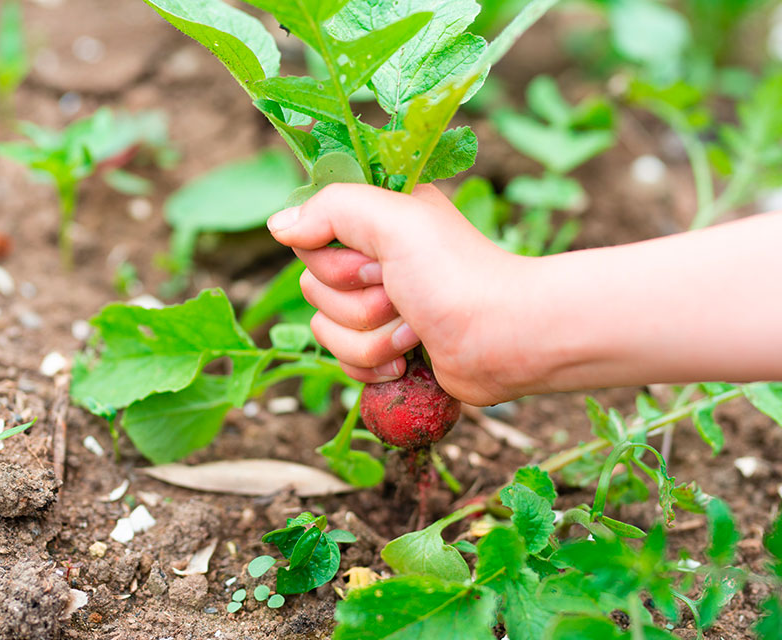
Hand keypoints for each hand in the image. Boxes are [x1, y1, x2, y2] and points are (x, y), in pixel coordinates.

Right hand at [267, 183, 533, 405]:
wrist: (504, 340)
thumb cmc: (455, 274)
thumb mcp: (392, 221)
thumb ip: (330, 209)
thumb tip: (277, 226)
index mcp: (377, 217)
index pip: (310, 234)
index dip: (334, 256)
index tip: (375, 259)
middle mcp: (375, 258)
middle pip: (312, 286)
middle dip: (358, 301)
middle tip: (401, 293)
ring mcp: (380, 306)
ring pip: (325, 329)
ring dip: (371, 337)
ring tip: (414, 329)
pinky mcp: (386, 349)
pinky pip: (343, 361)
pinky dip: (374, 364)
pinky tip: (409, 359)